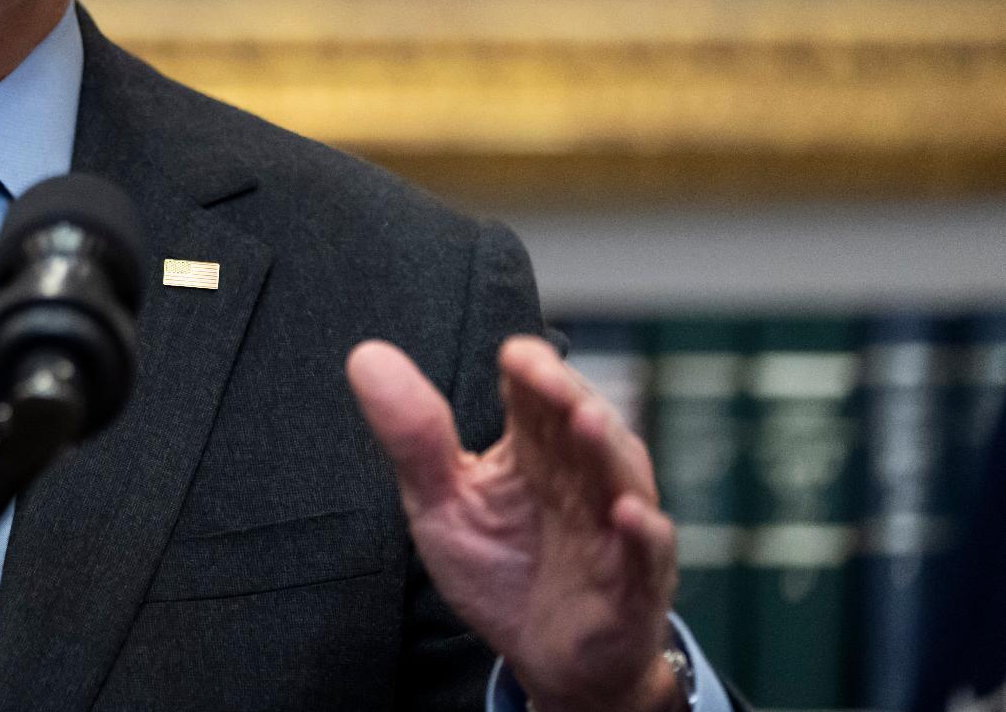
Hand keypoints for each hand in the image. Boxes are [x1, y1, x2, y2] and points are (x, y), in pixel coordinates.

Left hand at [347, 336, 681, 711]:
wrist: (544, 657)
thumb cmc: (499, 567)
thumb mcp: (442, 502)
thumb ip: (413, 436)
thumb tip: (365, 356)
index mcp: (536, 445)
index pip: (536, 391)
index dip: (529, 368)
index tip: (510, 356)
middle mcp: (583, 472)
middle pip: (581, 419)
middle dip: (564, 395)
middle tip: (541, 375)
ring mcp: (613, 524)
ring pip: (620, 473)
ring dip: (604, 447)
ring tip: (583, 421)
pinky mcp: (635, 581)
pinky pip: (648, 552)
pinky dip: (643, 532)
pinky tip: (628, 514)